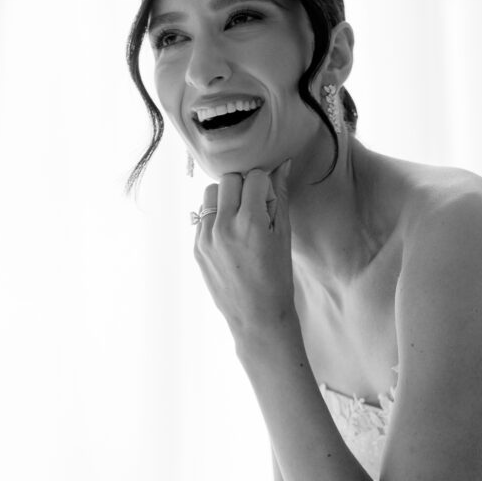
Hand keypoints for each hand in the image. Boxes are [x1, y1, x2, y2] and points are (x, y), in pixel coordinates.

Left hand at [191, 160, 294, 341]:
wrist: (257, 316)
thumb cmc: (277, 278)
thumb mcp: (284, 236)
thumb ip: (280, 196)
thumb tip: (283, 164)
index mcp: (249, 222)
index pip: (254, 177)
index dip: (265, 184)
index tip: (270, 198)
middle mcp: (223, 226)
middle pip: (228, 179)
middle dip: (243, 186)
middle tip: (255, 205)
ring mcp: (206, 237)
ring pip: (210, 194)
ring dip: (226, 198)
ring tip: (240, 219)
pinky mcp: (197, 247)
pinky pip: (203, 216)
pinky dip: (217, 218)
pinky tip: (231, 237)